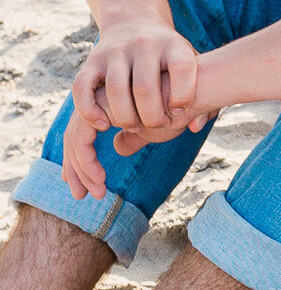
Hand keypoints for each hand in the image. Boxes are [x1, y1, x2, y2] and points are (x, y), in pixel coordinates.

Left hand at [60, 101, 209, 199]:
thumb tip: (118, 147)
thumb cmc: (180, 109)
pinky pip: (82, 140)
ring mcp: (97, 100)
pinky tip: (100, 178)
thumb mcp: (153, 129)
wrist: (196, 93)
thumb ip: (134, 136)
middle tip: (81, 196)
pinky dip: (86, 162)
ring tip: (98, 193)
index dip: (81, 161)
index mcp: (109, 103)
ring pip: (75, 141)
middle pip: (74, 138)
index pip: (84, 134)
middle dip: (74, 170)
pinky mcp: (100, 107)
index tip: (86, 184)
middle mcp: (99, 98)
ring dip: (82, 171)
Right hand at [61, 24, 210, 199]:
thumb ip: (203, 97)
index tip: (178, 111)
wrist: (134, 22)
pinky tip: (104, 125)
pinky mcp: (91, 61)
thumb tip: (195, 127)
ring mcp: (115, 52)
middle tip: (157, 125)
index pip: (182, 68)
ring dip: (125, 118)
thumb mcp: (191, 66)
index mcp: (173, 45)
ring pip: (115, 90)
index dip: (183, 95)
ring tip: (135, 126)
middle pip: (145, 87)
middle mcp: (144, 45)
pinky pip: (82, 89)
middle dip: (152, 116)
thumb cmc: (169, 57)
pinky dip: (90, 112)